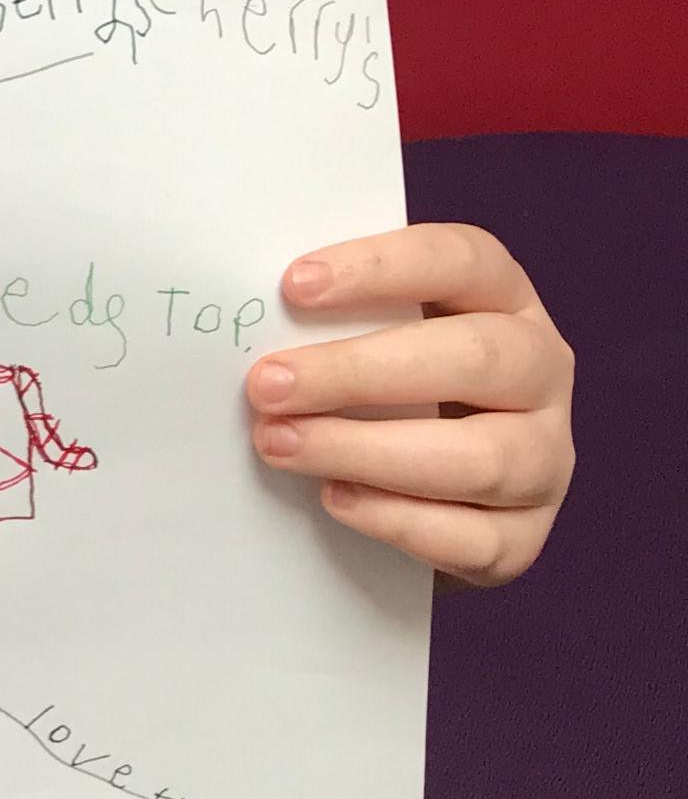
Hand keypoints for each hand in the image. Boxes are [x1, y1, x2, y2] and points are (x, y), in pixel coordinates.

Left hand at [246, 225, 574, 583]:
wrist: (424, 493)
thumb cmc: (383, 390)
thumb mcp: (372, 334)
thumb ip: (334, 319)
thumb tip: (251, 318)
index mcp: (505, 299)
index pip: (463, 260)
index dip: (381, 267)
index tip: (294, 285)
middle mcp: (541, 371)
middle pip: (473, 358)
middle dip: (358, 373)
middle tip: (267, 385)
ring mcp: (546, 456)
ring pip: (482, 457)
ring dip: (366, 451)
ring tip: (282, 445)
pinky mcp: (527, 535)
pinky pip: (474, 537)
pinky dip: (397, 519)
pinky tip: (335, 498)